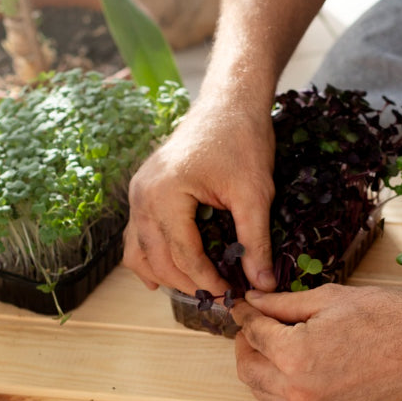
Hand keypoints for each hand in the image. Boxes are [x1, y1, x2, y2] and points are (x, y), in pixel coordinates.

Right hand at [124, 97, 276, 295]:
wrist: (229, 102)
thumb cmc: (242, 140)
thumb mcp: (254, 194)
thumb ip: (255, 241)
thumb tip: (263, 285)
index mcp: (165, 195)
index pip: (183, 255)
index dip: (209, 282)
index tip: (234, 296)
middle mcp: (142, 196)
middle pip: (157, 259)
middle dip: (188, 284)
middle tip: (220, 298)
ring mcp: (138, 192)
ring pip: (139, 251)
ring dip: (165, 275)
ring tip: (198, 289)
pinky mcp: (143, 190)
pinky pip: (137, 234)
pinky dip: (150, 257)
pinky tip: (166, 275)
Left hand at [232, 284, 401, 400]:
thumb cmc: (383, 317)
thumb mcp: (327, 299)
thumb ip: (282, 304)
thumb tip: (254, 303)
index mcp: (295, 355)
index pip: (253, 334)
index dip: (245, 315)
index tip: (242, 305)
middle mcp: (299, 389)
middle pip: (248, 368)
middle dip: (245, 344)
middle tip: (253, 323)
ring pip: (263, 391)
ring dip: (258, 366)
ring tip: (269, 342)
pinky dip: (278, 384)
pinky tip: (289, 363)